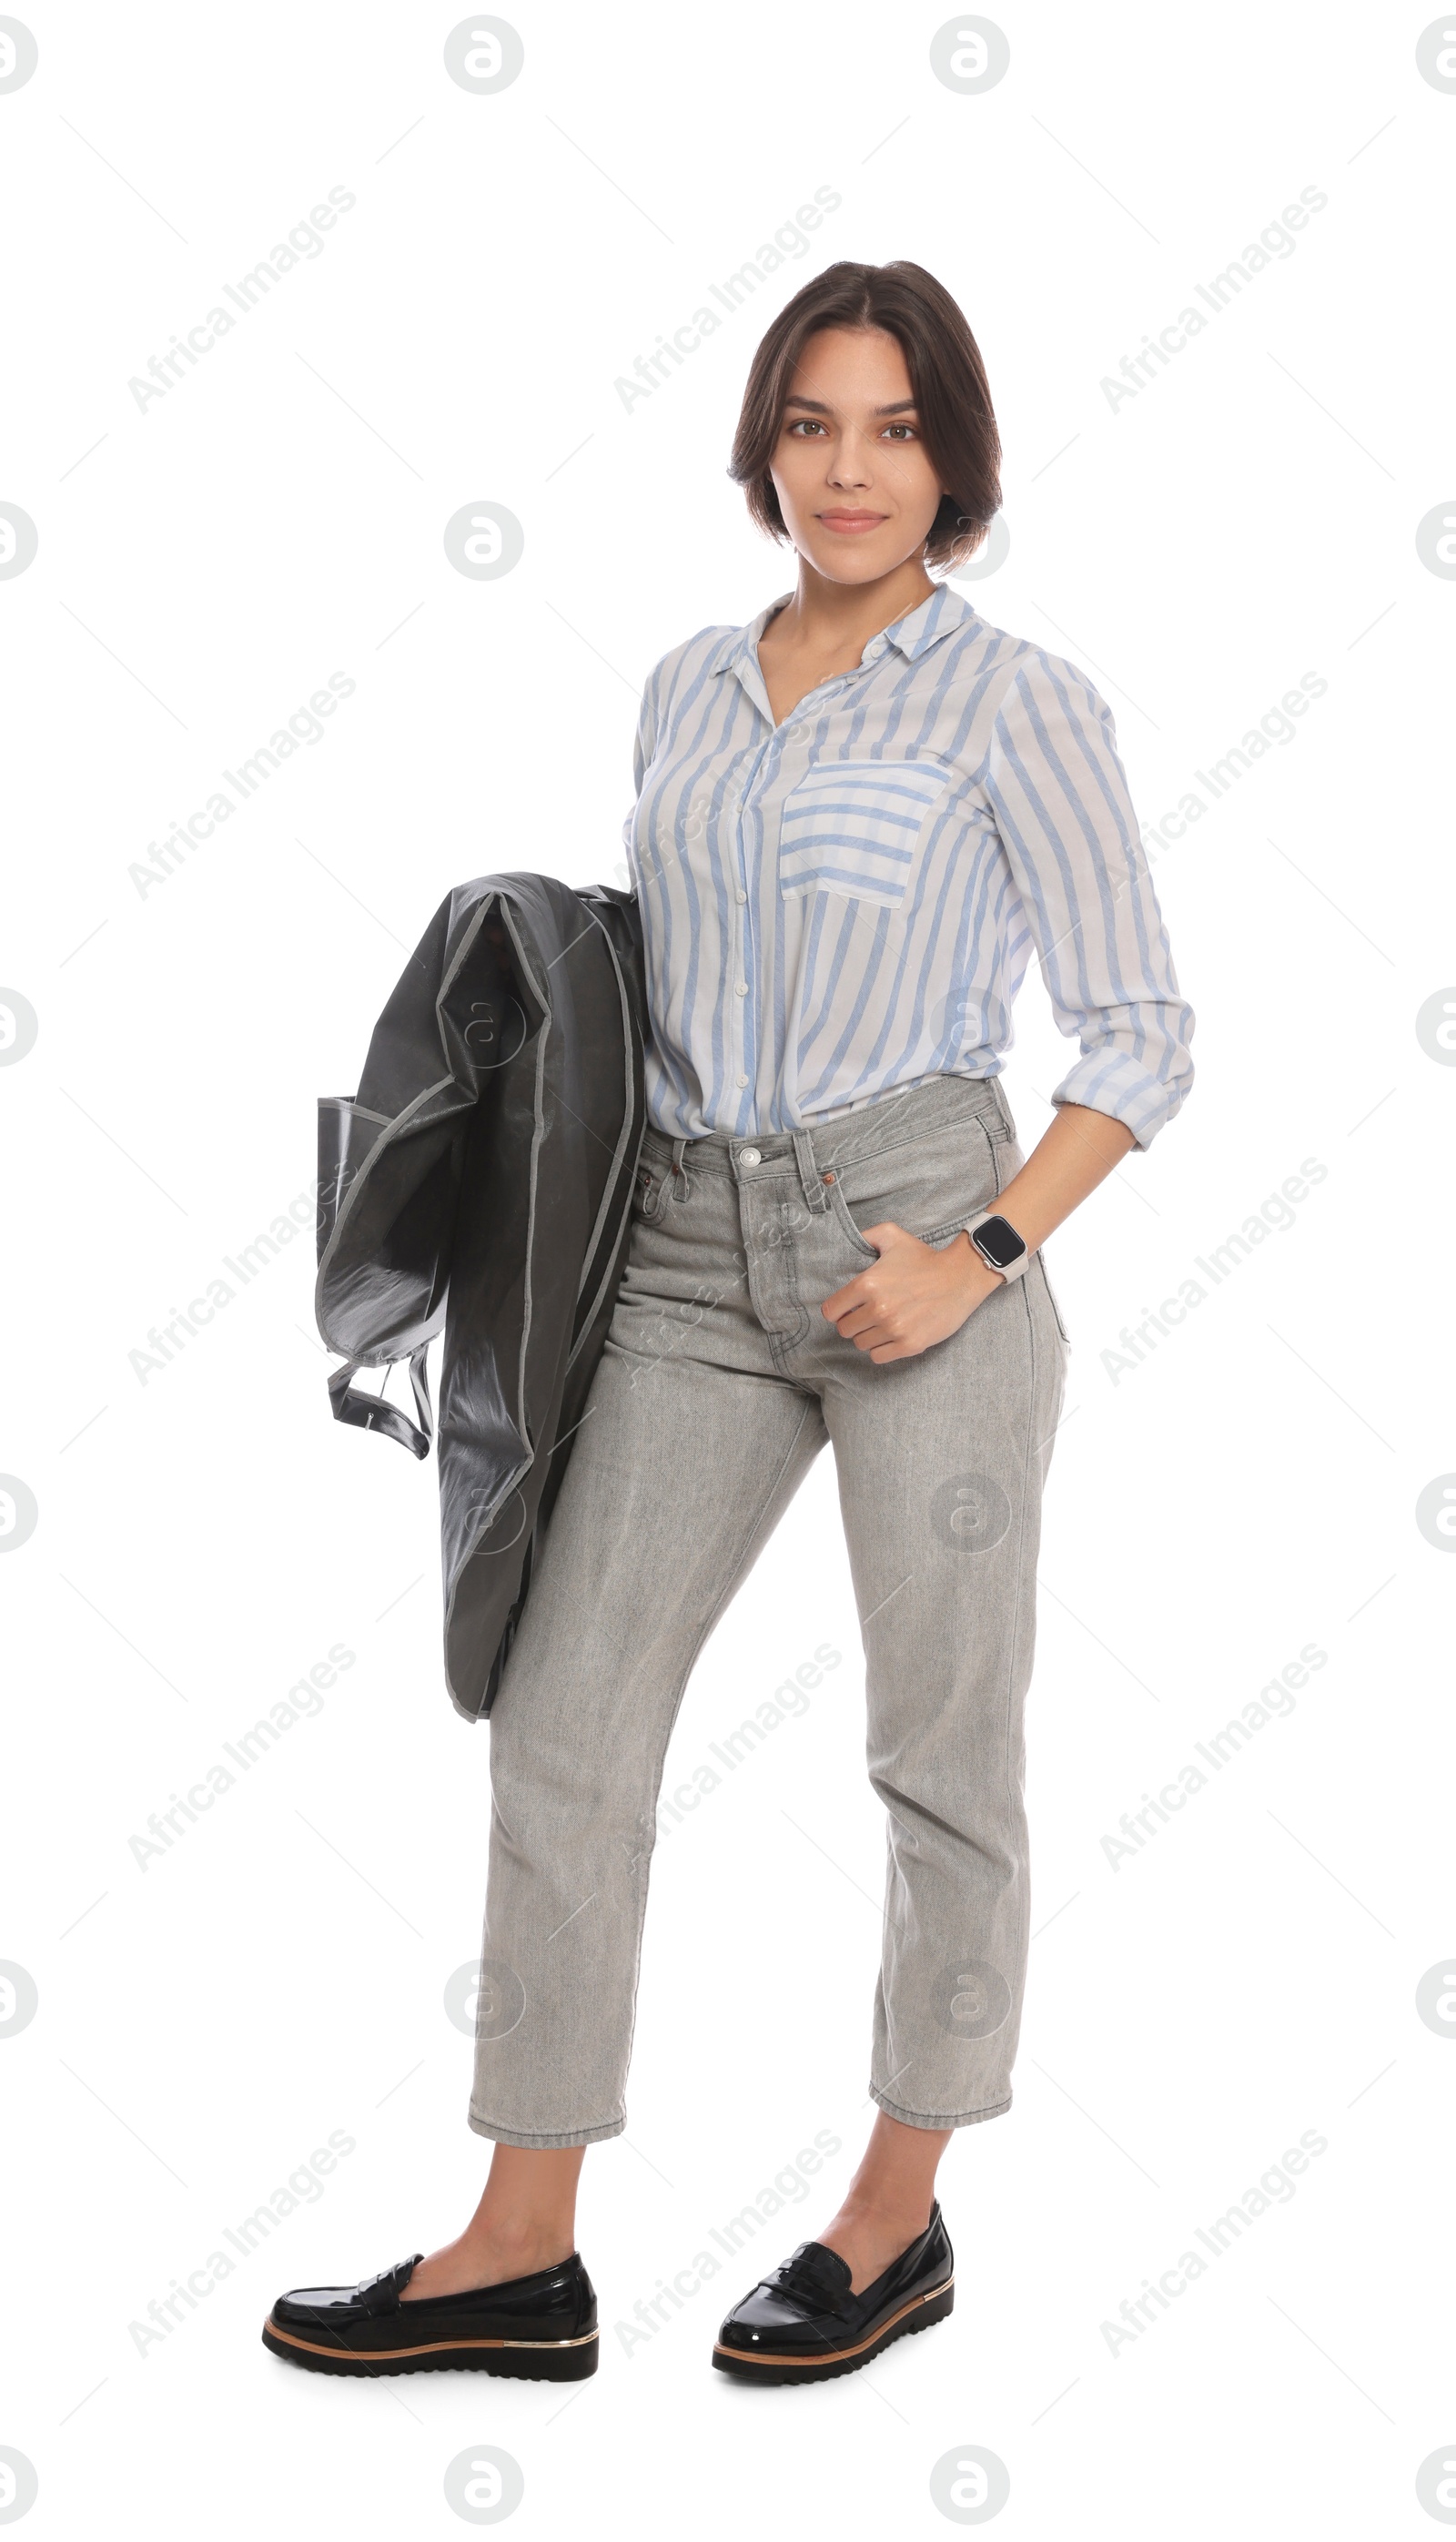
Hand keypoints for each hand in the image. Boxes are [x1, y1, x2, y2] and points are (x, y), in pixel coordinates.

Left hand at [820, 1221, 1002, 1363]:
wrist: (961, 1276)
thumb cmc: (925, 1258)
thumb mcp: (892, 1235)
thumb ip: (865, 1236)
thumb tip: (847, 1242)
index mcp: (867, 1283)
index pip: (831, 1311)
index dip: (837, 1309)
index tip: (848, 1307)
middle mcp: (878, 1308)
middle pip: (845, 1330)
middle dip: (852, 1322)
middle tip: (866, 1315)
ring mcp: (894, 1328)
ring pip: (861, 1344)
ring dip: (868, 1335)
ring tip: (881, 1324)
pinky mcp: (910, 1344)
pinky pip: (878, 1357)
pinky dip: (881, 1349)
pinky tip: (891, 1336)